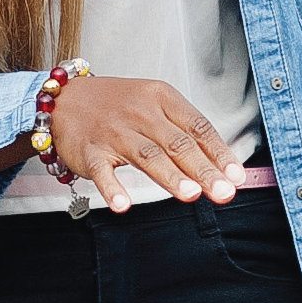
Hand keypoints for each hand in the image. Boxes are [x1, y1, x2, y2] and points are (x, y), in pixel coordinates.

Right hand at [42, 70, 240, 212]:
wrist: (65, 99)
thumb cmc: (117, 105)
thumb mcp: (153, 104)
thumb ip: (182, 130)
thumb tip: (219, 163)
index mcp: (161, 98)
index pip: (197, 126)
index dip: (219, 152)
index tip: (236, 175)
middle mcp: (140, 112)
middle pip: (177, 143)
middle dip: (203, 170)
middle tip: (223, 192)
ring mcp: (114, 132)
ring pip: (148, 155)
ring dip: (171, 176)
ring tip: (192, 195)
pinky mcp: (90, 151)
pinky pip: (103, 171)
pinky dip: (113, 189)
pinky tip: (124, 205)